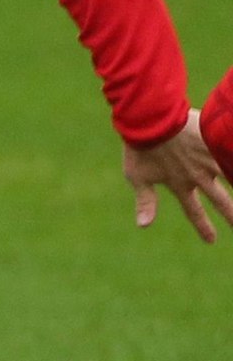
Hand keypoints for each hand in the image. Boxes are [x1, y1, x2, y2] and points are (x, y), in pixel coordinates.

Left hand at [122, 109, 232, 242]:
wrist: (149, 119)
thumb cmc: (139, 148)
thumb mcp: (137, 176)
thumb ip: (145, 201)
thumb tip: (143, 226)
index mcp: (179, 184)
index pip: (193, 211)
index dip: (202, 226)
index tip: (211, 241)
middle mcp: (198, 175)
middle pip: (221, 200)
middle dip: (232, 215)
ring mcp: (209, 159)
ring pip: (232, 178)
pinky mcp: (214, 143)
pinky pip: (230, 155)